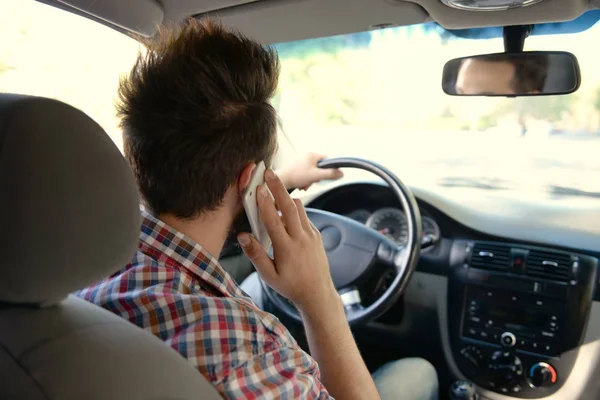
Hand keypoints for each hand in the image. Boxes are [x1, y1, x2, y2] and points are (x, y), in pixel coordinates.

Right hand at [237, 169, 337, 312]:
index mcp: (286, 248)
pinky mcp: (316, 235)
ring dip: (286, 197)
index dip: (264, 203)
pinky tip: (284, 212)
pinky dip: (294, 210)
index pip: (273, 220)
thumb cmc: (290, 286)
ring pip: (299, 208)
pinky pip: (304, 217)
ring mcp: (311, 235)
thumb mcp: (269, 275)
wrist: (317, 293)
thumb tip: (243, 236)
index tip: (258, 188)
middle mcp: (301, 239)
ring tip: (273, 190)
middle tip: (269, 172)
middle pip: (289, 206)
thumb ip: (255, 255)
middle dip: (278, 187)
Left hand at [277, 152, 343, 190]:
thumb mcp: (316, 176)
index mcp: (312, 154)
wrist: (280, 181)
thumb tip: (342, 174)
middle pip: (321, 168)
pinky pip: (307, 175)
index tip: (328, 177)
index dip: (330, 169)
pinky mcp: (298, 169)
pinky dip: (306, 181)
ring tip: (305, 184)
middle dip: (318, 177)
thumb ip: (330, 175)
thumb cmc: (296, 176)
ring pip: (314, 173)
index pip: (328, 160)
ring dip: (311, 181)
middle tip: (313, 181)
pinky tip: (301, 185)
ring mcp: (302, 162)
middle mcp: (307, 156)